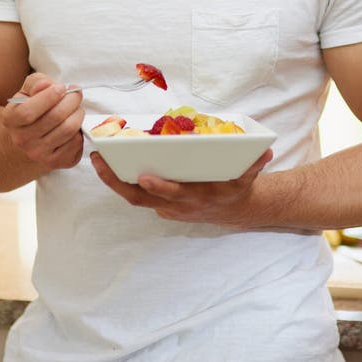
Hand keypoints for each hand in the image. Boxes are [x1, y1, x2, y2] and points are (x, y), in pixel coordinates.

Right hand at [2, 72, 84, 171]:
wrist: (28, 139)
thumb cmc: (31, 109)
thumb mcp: (27, 91)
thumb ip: (36, 83)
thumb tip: (46, 85)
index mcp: (11, 120)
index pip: (28, 111)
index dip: (49, 97)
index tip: (61, 87)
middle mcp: (22, 140)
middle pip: (55, 117)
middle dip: (72, 100)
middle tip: (75, 93)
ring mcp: (39, 154)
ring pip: (69, 129)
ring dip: (78, 113)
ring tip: (76, 107)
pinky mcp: (56, 162)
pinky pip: (76, 142)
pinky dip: (79, 130)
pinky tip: (72, 123)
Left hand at [89, 148, 272, 225]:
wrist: (235, 210)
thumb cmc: (237, 187)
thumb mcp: (248, 177)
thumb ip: (254, 164)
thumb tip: (265, 151)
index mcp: (195, 198)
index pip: (174, 195)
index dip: (160, 188)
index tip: (144, 175)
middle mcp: (176, 206)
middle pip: (141, 199)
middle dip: (117, 182)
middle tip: (99, 161)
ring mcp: (166, 207)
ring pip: (134, 198)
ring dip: (113, 181)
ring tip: (96, 158)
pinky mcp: (159, 204)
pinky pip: (136, 194)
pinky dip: (120, 181)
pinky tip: (108, 162)